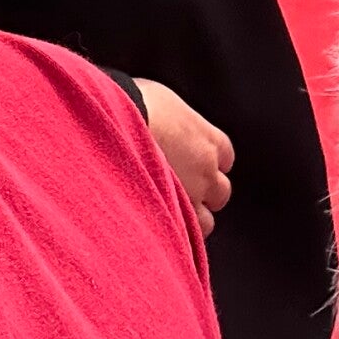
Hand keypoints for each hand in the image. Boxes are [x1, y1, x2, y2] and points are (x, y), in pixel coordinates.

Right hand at [138, 80, 233, 235]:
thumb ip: (173, 123)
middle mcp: (207, 170)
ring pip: (205, 222)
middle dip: (203, 195)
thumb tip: (162, 125)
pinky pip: (182, 236)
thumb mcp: (162, 103)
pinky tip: (153, 226)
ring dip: (190, 219)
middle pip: (220, 192)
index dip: (207, 163)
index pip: (225, 158)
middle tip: (178, 191)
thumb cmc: (131, 103)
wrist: (114, 122)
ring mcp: (191, 196)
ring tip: (163, 212)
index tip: (192, 165)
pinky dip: (172, 233)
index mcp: (209, 139)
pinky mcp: (170, 215)